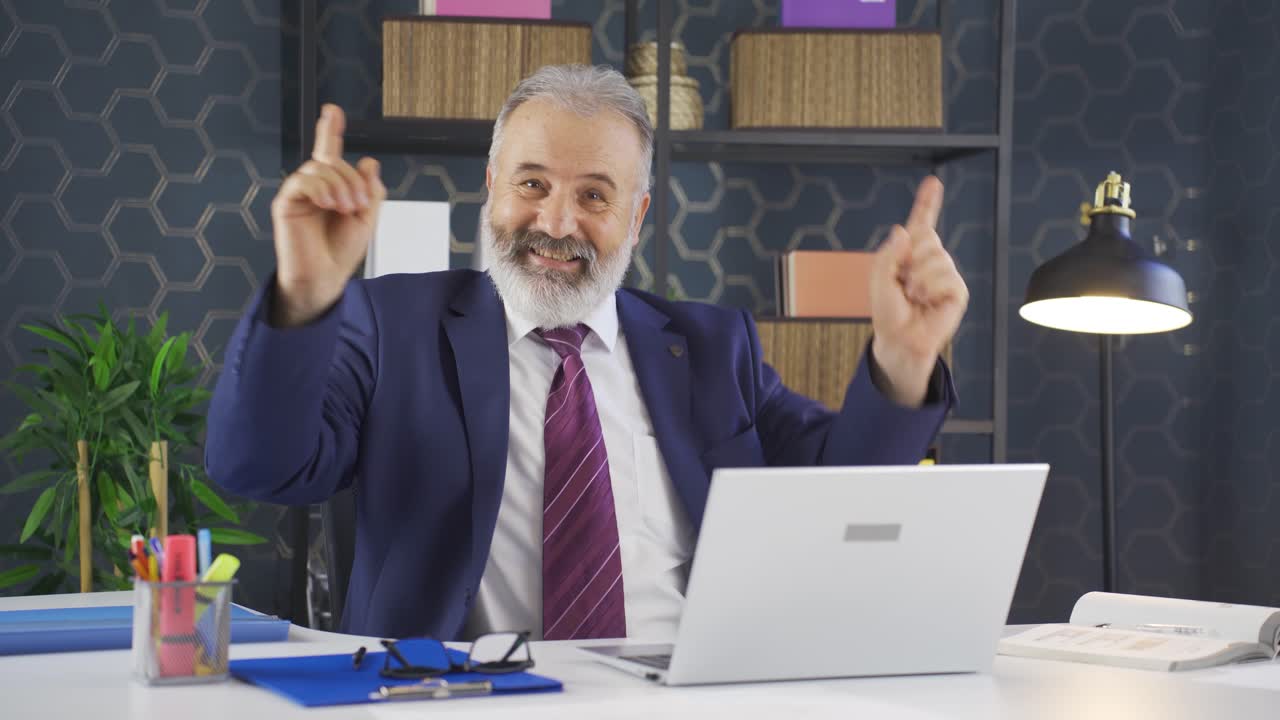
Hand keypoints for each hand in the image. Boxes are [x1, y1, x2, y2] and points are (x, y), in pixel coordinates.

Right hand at [269, 104, 386, 326]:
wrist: (325, 277)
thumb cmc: (342, 250)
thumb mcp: (366, 219)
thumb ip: (370, 190)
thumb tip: (369, 161)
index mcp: (333, 186)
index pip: (330, 153)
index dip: (331, 130)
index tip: (333, 111)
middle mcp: (314, 185)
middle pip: (332, 160)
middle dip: (351, 178)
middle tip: (359, 204)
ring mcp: (299, 192)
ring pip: (318, 168)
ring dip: (339, 185)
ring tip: (347, 208)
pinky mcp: (286, 202)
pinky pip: (302, 180)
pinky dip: (320, 188)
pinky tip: (330, 204)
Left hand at [868, 176, 968, 406]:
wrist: (899, 339)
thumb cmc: (889, 312)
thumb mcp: (879, 280)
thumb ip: (887, 254)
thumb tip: (903, 230)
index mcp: (911, 254)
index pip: (922, 223)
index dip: (927, 203)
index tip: (933, 182)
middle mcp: (932, 260)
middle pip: (926, 236)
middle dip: (909, 258)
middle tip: (904, 285)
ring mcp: (946, 274)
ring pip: (935, 256)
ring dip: (918, 279)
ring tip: (914, 296)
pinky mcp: (958, 291)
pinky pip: (946, 276)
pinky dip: (931, 289)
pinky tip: (927, 301)